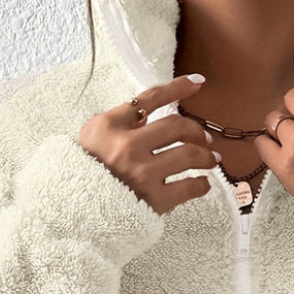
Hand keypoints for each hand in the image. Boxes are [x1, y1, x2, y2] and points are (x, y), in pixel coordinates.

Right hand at [79, 73, 220, 216]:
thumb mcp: (97, 135)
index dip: (178, 88)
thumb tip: (157, 107)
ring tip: (212, 160)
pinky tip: (202, 183)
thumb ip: (124, 119)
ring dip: (207, 157)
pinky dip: (201, 185)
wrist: (81, 210)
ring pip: (189, 155)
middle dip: (198, 131)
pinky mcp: (154, 200)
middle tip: (207, 139)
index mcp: (111, 127)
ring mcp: (142, 175)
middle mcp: (127, 148)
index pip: (151, 99)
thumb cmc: (91, 170)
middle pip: (177, 127)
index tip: (198, 83)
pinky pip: (189, 187)